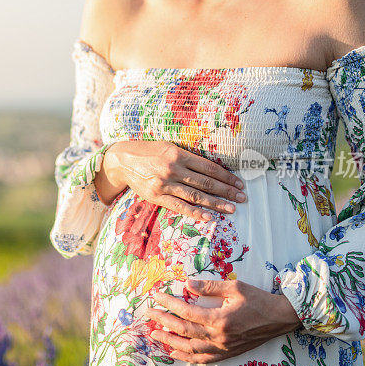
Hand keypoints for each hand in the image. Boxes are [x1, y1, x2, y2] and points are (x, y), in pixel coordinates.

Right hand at [99, 140, 246, 222]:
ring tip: (231, 209)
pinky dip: (195, 212)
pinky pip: (179, 206)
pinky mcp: (156, 196)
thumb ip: (188, 157)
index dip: (226, 176)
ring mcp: (165, 184)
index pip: (209, 167)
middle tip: (242, 198)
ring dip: (216, 203)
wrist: (122, 160)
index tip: (239, 183)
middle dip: (226, 191)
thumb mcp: (169, 148)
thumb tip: (212, 169)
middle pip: (206, 182)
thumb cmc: (149, 153)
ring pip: (196, 195)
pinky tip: (208, 217)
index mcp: (179, 154)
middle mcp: (173, 169)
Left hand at [143, 278, 303, 363]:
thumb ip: (210, 287)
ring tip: (155, 334)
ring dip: (170, 342)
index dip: (168, 304)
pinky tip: (175, 353)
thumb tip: (187, 284)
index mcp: (220, 319)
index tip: (156, 296)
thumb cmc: (259, 299)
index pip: (186, 312)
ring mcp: (223, 348)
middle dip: (163, 322)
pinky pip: (203, 359)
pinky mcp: (228, 353)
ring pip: (191, 349)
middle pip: (184, 331)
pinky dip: (187, 357)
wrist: (281, 318)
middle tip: (149, 314)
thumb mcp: (235, 287)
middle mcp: (219, 337)